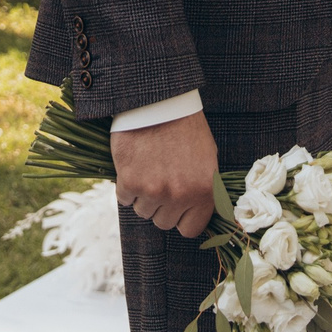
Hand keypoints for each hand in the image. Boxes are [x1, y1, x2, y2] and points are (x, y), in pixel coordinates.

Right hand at [112, 110, 218, 238]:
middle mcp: (181, 195)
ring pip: (143, 211)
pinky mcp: (130, 181)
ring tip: (148, 168)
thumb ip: (204, 190)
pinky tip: (134, 165)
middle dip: (161, 205)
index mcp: (205, 191)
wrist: (159, 102)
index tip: (177, 207)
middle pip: (163, 222)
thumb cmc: (185, 127)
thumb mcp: (207, 159)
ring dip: (143, 195)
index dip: (181, 218)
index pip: (190, 229)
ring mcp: (154, 190)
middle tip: (160, 180)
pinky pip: (124, 199)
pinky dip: (126, 186)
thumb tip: (197, 215)